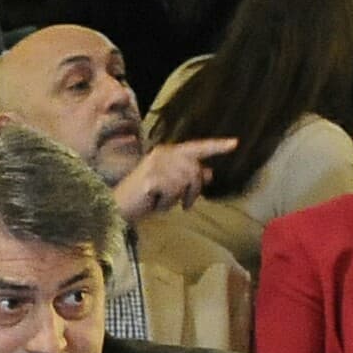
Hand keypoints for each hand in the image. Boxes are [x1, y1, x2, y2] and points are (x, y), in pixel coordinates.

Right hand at [114, 135, 232, 217]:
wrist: (116, 208)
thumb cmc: (143, 198)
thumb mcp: (170, 186)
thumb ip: (189, 177)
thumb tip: (210, 173)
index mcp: (167, 152)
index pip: (196, 147)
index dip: (216, 146)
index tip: (235, 143)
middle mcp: (162, 154)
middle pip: (195, 169)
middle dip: (194, 189)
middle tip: (186, 203)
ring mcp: (156, 165)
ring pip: (186, 182)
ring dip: (178, 198)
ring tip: (164, 203)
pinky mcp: (151, 179)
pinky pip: (173, 192)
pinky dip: (168, 203)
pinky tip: (156, 204)